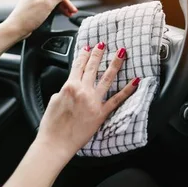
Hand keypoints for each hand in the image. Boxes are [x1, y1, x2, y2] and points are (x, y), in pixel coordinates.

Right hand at [35, 43, 139, 159]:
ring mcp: (93, 101)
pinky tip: (135, 81)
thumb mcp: (53, 101)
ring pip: (107, 78)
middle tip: (104, 44)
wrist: (55, 142)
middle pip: (92, 68)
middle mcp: (82, 91)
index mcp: (69, 86)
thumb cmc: (51, 125)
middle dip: (98, 54)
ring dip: (115, 64)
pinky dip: (128, 89)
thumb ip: (64, 91)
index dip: (83, 55)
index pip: (77, 66)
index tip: (88, 47)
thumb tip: (70, 87)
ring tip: (121, 53)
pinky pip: (117, 99)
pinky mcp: (101, 113)